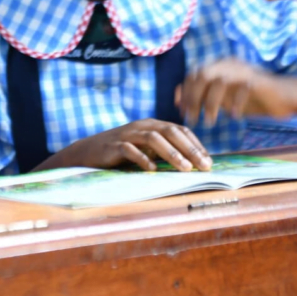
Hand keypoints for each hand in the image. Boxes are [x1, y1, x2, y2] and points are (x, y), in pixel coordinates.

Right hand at [60, 119, 212, 171]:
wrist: (88, 152)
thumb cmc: (121, 153)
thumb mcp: (145, 150)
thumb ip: (164, 152)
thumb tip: (193, 164)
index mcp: (152, 125)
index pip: (179, 130)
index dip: (196, 144)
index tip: (209, 161)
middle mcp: (141, 126)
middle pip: (170, 132)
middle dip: (190, 149)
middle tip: (204, 166)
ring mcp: (127, 134)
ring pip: (153, 138)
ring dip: (172, 153)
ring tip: (185, 168)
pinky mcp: (113, 145)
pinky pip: (130, 149)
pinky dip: (143, 159)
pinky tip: (152, 170)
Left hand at [177, 58, 296, 126]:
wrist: (287, 96)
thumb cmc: (253, 99)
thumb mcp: (224, 99)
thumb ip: (204, 97)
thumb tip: (179, 102)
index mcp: (219, 66)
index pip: (193, 74)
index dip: (184, 92)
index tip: (181, 110)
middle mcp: (228, 64)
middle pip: (202, 76)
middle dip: (193, 98)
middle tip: (192, 119)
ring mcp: (242, 70)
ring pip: (218, 81)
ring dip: (211, 103)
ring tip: (210, 121)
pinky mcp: (256, 79)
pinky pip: (240, 89)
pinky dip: (234, 104)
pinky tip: (234, 116)